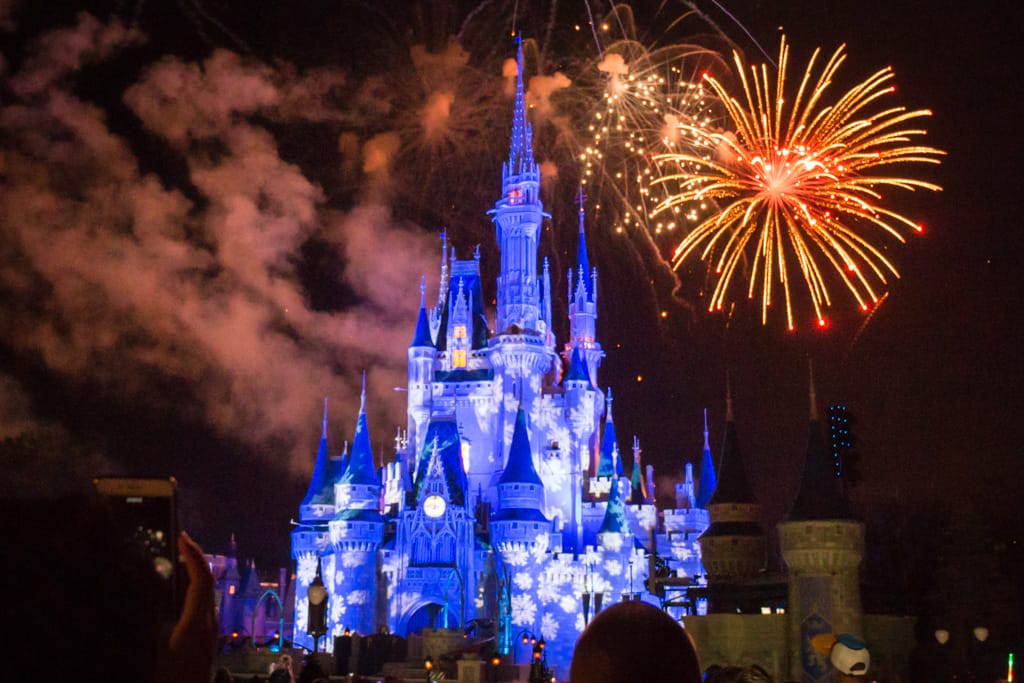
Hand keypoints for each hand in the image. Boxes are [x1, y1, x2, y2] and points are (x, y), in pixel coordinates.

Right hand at [163, 531, 216, 681]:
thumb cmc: (171, 678)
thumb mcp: (154, 649)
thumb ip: (150, 620)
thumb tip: (138, 596)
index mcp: (197, 622)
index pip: (201, 579)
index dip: (193, 555)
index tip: (181, 536)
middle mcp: (208, 624)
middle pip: (204, 583)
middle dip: (191, 560)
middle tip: (175, 542)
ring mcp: (209, 632)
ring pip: (203, 595)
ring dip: (190, 575)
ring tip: (171, 561)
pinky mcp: (205, 641)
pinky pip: (200, 607)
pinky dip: (189, 591)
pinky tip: (173, 593)